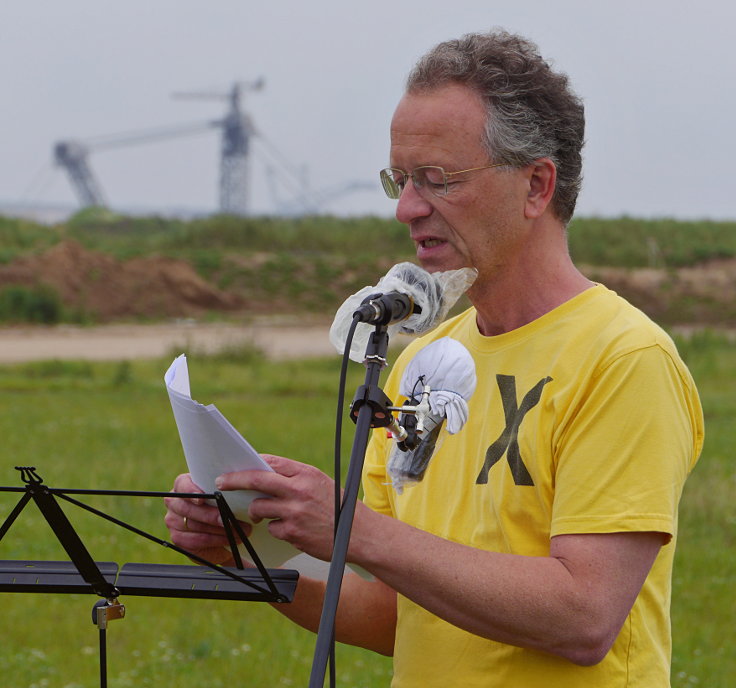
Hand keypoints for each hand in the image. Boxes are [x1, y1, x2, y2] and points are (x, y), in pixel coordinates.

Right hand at [163, 473, 251, 565]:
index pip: (182, 484)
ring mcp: (173, 521)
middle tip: (229, 520)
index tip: (202, 497)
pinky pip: (194, 541)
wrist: (222, 530)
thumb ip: (225, 490)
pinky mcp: (178, 538)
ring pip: (193, 526)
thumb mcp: (225, 495)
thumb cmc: (224, 505)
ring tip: (236, 531)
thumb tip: (236, 486)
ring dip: (218, 530)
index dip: (190, 490)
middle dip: (210, 515)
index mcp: (183, 485)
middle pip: (187, 508)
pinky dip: (214, 541)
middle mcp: (175, 502)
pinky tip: (228, 540)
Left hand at [215, 455, 336, 560]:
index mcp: (306, 474)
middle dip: (234, 481)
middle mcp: (299, 490)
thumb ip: (295, 479)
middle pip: (256, 480)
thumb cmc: (340, 508)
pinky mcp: (293, 532)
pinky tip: (293, 530)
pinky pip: (272, 528)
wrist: (360, 535)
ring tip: (266, 515)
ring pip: (259, 507)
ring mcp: (295, 512)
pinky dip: (277, 529)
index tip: (237, 468)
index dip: (251, 464)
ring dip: (257, 511)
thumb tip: (266, 475)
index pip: (271, 462)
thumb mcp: (320, 483)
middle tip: (220, 483)